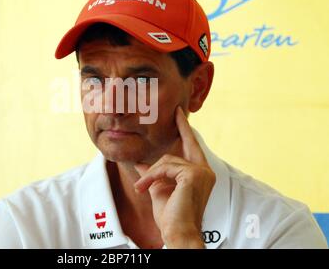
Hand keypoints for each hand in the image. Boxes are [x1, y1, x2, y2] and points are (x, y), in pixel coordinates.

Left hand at [133, 106, 215, 247]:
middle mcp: (205, 172)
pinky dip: (152, 177)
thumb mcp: (160, 190)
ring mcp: (201, 172)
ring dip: (150, 174)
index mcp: (201, 174)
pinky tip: (145, 187)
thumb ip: (155, 175)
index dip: (185, 130)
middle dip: (180, 127)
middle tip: (176, 113)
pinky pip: (165, 168)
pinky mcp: (193, 175)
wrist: (177, 233)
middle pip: (178, 151)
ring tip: (141, 187)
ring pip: (166, 161)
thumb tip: (142, 164)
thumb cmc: (172, 218)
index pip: (192, 147)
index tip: (179, 114)